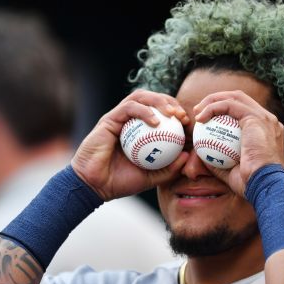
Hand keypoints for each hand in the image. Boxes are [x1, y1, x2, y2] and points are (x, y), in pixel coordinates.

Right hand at [71, 89, 190, 200]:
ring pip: (140, 97)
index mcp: (140, 130)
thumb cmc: (120, 182)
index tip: (188, 123)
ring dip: (158, 101)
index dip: (176, 113)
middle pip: (152, 99)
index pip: (160, 113)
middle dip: (170, 102)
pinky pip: (128, 108)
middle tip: (183, 116)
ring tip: (172, 113)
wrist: (95, 186)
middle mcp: (129, 121)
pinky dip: (143, 111)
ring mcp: (119, 118)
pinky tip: (155, 121)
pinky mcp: (109, 119)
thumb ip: (169, 168)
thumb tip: (187, 156)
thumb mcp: (152, 177)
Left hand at [193, 90, 283, 195]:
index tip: (205, 121)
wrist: (264, 185)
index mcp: (266, 131)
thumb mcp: (232, 172)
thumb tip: (203, 156)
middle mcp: (269, 120)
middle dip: (217, 99)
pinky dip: (213, 108)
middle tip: (199, 111)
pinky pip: (229, 105)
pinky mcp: (256, 118)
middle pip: (240, 98)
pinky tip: (200, 118)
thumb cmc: (250, 184)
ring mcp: (264, 117)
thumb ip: (220, 161)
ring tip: (197, 111)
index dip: (223, 111)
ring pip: (235, 97)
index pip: (244, 111)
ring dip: (213, 100)